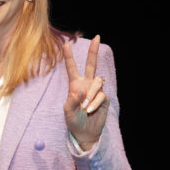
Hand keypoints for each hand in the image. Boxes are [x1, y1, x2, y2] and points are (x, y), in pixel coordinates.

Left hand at [63, 35, 108, 150]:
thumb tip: (80, 91)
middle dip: (93, 51)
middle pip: (92, 65)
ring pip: (97, 82)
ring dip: (91, 94)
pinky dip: (94, 103)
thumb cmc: (73, 122)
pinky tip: (90, 111)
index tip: (66, 43)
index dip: (69, 56)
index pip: (72, 68)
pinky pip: (101, 95)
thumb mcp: (68, 113)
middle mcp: (86, 85)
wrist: (85, 133)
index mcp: (75, 86)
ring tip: (85, 107)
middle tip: (97, 37)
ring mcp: (96, 91)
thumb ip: (71, 102)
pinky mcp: (104, 99)